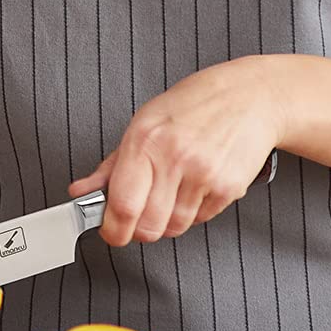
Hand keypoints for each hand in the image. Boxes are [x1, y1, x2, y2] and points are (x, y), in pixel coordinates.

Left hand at [71, 56, 284, 246]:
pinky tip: (195, 185)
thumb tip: (81, 192)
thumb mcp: (142, 124)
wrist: (248, 97)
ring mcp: (204, 174)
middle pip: (149, 226)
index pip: (123, 205)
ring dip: (167, 221)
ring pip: (175, 227)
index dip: (113, 230)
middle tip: (138, 216)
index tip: (111, 232)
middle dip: (139, 229)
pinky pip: (201, 219)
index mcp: (145, 141)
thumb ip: (111, 166)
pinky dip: (194, 211)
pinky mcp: (230, 187)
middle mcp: (175, 158)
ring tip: (171, 191)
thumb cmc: (192, 106)